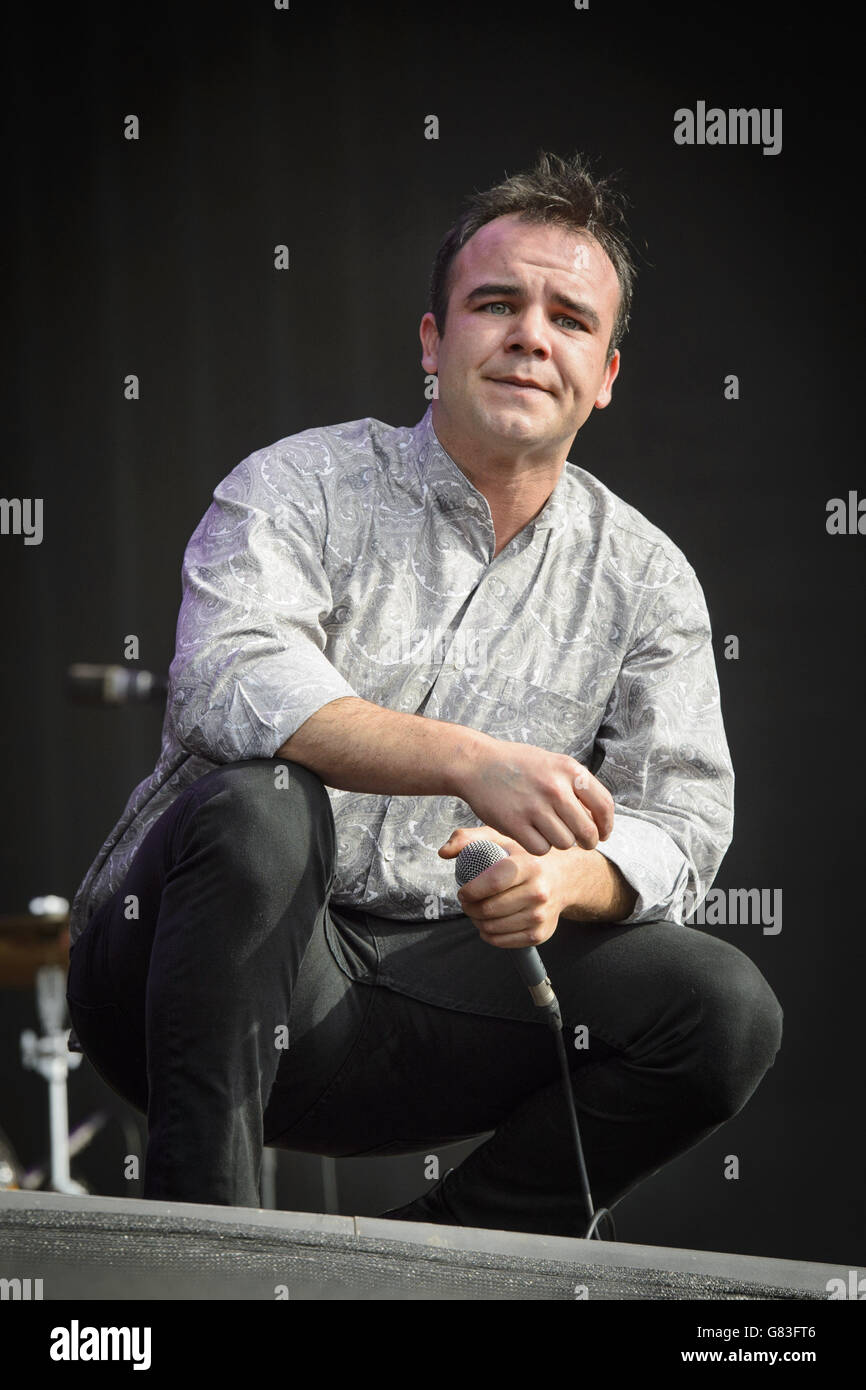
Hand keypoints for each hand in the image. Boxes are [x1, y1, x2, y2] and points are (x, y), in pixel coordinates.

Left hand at [439, 825, 567, 948]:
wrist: (563, 878)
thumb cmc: (524, 857)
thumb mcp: (500, 839)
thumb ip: (468, 839)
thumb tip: (444, 852)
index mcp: (528, 866)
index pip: (492, 883)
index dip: (470, 891)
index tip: (463, 891)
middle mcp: (538, 891)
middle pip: (488, 909)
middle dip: (469, 908)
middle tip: (467, 901)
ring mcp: (540, 915)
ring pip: (492, 928)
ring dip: (476, 922)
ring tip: (477, 910)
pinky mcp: (540, 934)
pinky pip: (502, 941)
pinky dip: (488, 934)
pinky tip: (489, 922)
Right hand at [454, 735, 613, 856]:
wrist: (477, 763)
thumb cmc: (518, 765)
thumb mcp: (553, 763)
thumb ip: (576, 786)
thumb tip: (599, 818)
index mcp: (569, 770)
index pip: (604, 805)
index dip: (607, 825)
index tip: (603, 833)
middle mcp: (555, 788)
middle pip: (587, 832)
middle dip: (588, 842)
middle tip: (583, 844)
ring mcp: (534, 807)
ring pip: (565, 843)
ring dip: (559, 842)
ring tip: (548, 831)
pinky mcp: (515, 823)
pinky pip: (541, 848)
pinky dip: (538, 846)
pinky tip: (530, 834)